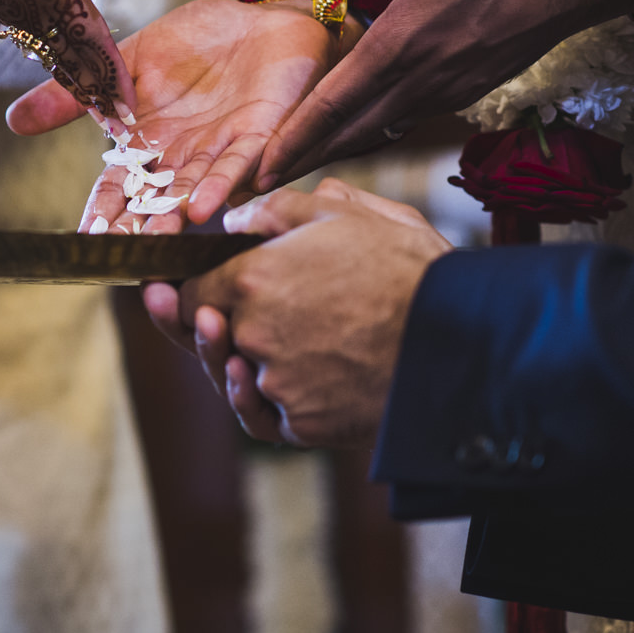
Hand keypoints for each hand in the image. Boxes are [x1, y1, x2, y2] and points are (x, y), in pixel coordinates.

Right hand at [0, 0, 143, 119]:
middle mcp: (23, 0)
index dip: (111, 74)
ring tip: (98, 108)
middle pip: (69, 55)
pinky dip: (48, 58)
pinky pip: (25, 36)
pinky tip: (59, 67)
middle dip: (96, 91)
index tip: (129, 109)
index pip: (89, 36)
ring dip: (73, 80)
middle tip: (121, 127)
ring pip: (45, 50)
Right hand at [8, 0, 353, 232]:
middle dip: (137, 230)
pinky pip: (237, 165)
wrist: (258, 19)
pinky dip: (219, 186)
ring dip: (174, 219)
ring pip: (193, 193)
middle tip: (118, 259)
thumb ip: (76, 92)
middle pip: (154, 203)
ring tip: (155, 243)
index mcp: (148, 144)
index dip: (101, 215)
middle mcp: (182, 159)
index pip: (117, 189)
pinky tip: (201, 208)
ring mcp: (220, 151)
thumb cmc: (197, 42)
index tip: (80, 243)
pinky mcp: (258, 135)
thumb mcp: (124, 60)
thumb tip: (13, 121)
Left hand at [175, 178, 452, 445]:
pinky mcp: (304, 422)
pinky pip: (263, 415)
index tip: (172, 286)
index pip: (193, 287)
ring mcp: (277, 381)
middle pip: (206, 332)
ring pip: (237, 373)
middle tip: (177, 308)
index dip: (183, 286)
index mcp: (253, 277)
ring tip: (226, 338)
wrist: (460, 341)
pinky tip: (247, 379)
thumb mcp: (346, 214)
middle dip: (197, 321)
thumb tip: (237, 217)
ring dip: (231, 358)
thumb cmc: (408, 270)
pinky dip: (252, 400)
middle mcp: (254, 332)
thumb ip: (281, 210)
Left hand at [254, 0, 633, 189]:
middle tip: (258, 191)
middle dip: (303, 162)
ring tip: (298, 169)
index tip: (257, 170)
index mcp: (402, 44)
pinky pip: (409, 120)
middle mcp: (422, 78)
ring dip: (337, 152)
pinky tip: (360, 133)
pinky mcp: (467, 89)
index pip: (334, 104)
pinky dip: (376, 133)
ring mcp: (448, 90)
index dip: (293, 140)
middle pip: (350, 132)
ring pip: (380, 131)